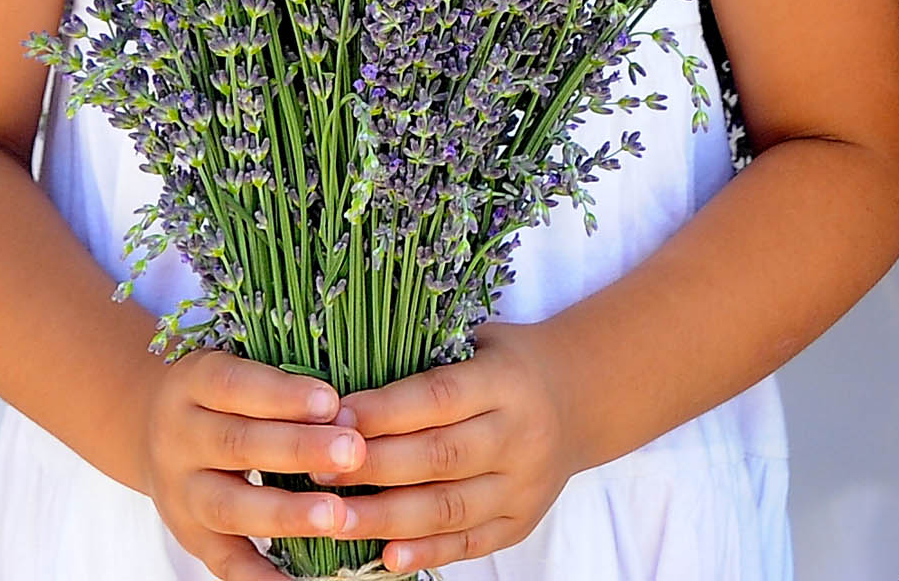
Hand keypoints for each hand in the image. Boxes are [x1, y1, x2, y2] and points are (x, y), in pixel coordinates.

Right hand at [138, 349, 371, 580]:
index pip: (234, 385)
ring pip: (229, 506)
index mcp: (193, 383)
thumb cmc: (222, 394)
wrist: (150, 429)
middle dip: (298, 449)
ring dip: (285, 514)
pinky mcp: (191, 536)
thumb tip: (347, 403)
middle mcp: (180, 438)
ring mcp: (181, 492)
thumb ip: (281, 380)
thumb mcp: (235, 365)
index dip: (282, 395)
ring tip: (335, 515)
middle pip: (236, 445)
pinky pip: (225, 561)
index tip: (331, 402)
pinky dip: (261, 576)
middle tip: (353, 451)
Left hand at [326, 321, 580, 572]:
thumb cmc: (509, 364)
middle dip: (373, 467)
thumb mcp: (478, 341)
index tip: (332, 418)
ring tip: (334, 520)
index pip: (437, 398)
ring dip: (386, 518)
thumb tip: (345, 386)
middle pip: (439, 457)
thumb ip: (424, 360)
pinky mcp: (521, 521)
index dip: (383, 411)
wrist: (581, 398)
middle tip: (316, 471)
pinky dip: (426, 552)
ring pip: (449, 508)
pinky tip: (385, 556)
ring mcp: (523, 484)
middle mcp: (520, 435)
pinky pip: (469, 542)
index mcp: (506, 381)